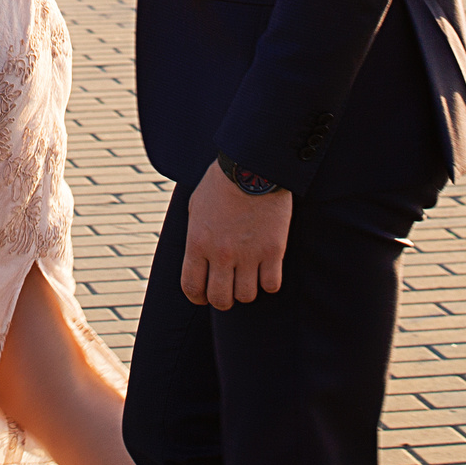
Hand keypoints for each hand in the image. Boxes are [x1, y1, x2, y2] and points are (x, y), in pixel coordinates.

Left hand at [182, 158, 290, 308]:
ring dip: (246, 291)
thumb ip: (195, 236)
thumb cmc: (221, 182)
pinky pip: (272, 285)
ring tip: (248, 277)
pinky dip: (269, 282)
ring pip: (247, 296)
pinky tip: (267, 271)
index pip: (192, 288)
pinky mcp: (273, 250)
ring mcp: (249, 254)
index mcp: (197, 243)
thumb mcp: (195, 207)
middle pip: (220, 299)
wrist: (253, 165)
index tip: (204, 296)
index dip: (197, 298)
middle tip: (228, 290)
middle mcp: (221, 254)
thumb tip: (196, 258)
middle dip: (222, 300)